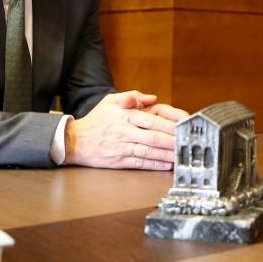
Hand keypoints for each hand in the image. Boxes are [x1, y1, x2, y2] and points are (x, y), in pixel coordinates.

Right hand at [65, 90, 183, 168]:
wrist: (74, 141)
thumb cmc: (96, 120)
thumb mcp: (111, 101)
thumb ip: (133, 97)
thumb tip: (152, 98)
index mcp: (125, 115)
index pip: (152, 118)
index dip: (169, 122)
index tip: (184, 125)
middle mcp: (124, 131)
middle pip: (153, 136)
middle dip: (172, 139)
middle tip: (188, 141)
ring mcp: (122, 146)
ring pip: (149, 151)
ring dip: (167, 154)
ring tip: (182, 154)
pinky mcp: (119, 160)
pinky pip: (140, 163)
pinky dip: (154, 164)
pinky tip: (166, 164)